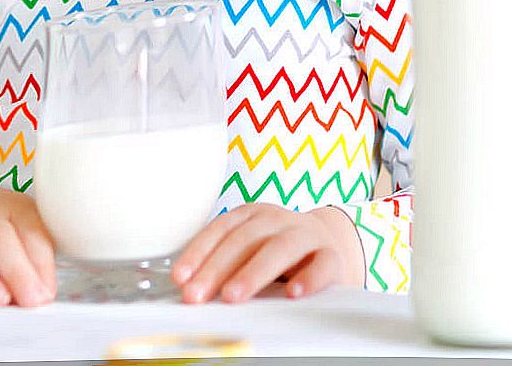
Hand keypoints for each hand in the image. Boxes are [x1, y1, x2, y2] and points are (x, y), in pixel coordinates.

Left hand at [171, 203, 365, 303]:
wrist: (329, 245)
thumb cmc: (279, 252)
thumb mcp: (249, 249)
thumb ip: (224, 264)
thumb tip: (189, 287)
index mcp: (252, 215)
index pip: (221, 230)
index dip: (198, 252)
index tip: (181, 278)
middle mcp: (277, 220)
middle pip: (245, 240)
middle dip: (216, 269)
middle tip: (197, 295)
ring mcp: (306, 236)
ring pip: (280, 248)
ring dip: (253, 272)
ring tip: (232, 296)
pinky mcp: (331, 257)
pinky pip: (322, 265)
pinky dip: (309, 278)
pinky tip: (294, 293)